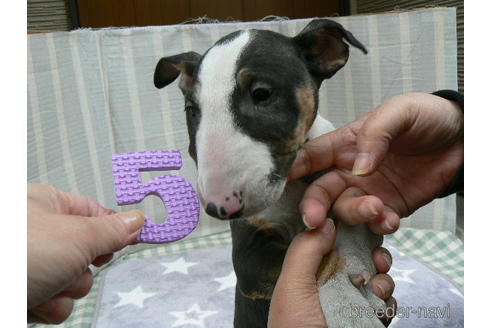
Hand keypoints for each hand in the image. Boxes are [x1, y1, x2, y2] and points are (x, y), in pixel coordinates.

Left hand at [27, 183, 144, 323]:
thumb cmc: (18, 253)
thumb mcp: (76, 236)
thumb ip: (111, 231)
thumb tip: (137, 220)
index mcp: (47, 204)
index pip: (95, 213)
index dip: (112, 228)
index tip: (130, 239)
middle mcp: (38, 233)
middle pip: (87, 253)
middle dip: (82, 268)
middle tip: (68, 264)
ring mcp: (31, 264)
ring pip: (74, 282)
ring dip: (65, 290)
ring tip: (43, 285)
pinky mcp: (24, 292)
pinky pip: (56, 302)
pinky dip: (50, 306)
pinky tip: (32, 302)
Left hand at [268, 220, 395, 326]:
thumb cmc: (295, 327)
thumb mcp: (292, 286)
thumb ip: (306, 250)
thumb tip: (327, 220)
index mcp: (312, 270)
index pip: (335, 241)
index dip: (352, 231)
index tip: (367, 226)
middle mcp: (333, 282)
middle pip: (362, 256)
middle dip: (375, 254)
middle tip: (379, 261)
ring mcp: (353, 301)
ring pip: (378, 277)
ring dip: (383, 278)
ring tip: (376, 288)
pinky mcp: (369, 319)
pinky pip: (386, 303)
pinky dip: (388, 301)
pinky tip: (380, 306)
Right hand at [290, 93, 463, 232]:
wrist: (462, 138)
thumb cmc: (425, 117)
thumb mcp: (399, 112)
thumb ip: (377, 135)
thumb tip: (359, 169)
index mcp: (345, 144)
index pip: (310, 157)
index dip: (292, 169)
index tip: (277, 184)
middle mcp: (351, 170)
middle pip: (320, 191)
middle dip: (314, 206)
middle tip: (315, 219)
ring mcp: (369, 191)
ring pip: (346, 210)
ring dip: (354, 214)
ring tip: (376, 208)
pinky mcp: (390, 208)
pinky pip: (375, 224)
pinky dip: (379, 226)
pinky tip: (390, 219)